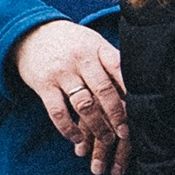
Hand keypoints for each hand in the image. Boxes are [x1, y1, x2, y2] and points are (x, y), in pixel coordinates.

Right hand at [13, 20, 129, 174]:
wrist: (32, 33)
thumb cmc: (72, 43)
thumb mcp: (93, 43)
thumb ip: (111, 61)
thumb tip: (138, 87)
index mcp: (97, 48)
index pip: (119, 67)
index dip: (132, 89)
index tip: (142, 107)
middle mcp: (81, 59)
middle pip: (104, 89)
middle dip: (117, 114)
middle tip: (125, 133)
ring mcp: (61, 72)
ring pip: (83, 104)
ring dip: (97, 126)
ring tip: (106, 140)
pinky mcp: (43, 85)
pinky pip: (57, 111)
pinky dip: (68, 128)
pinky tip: (77, 139)